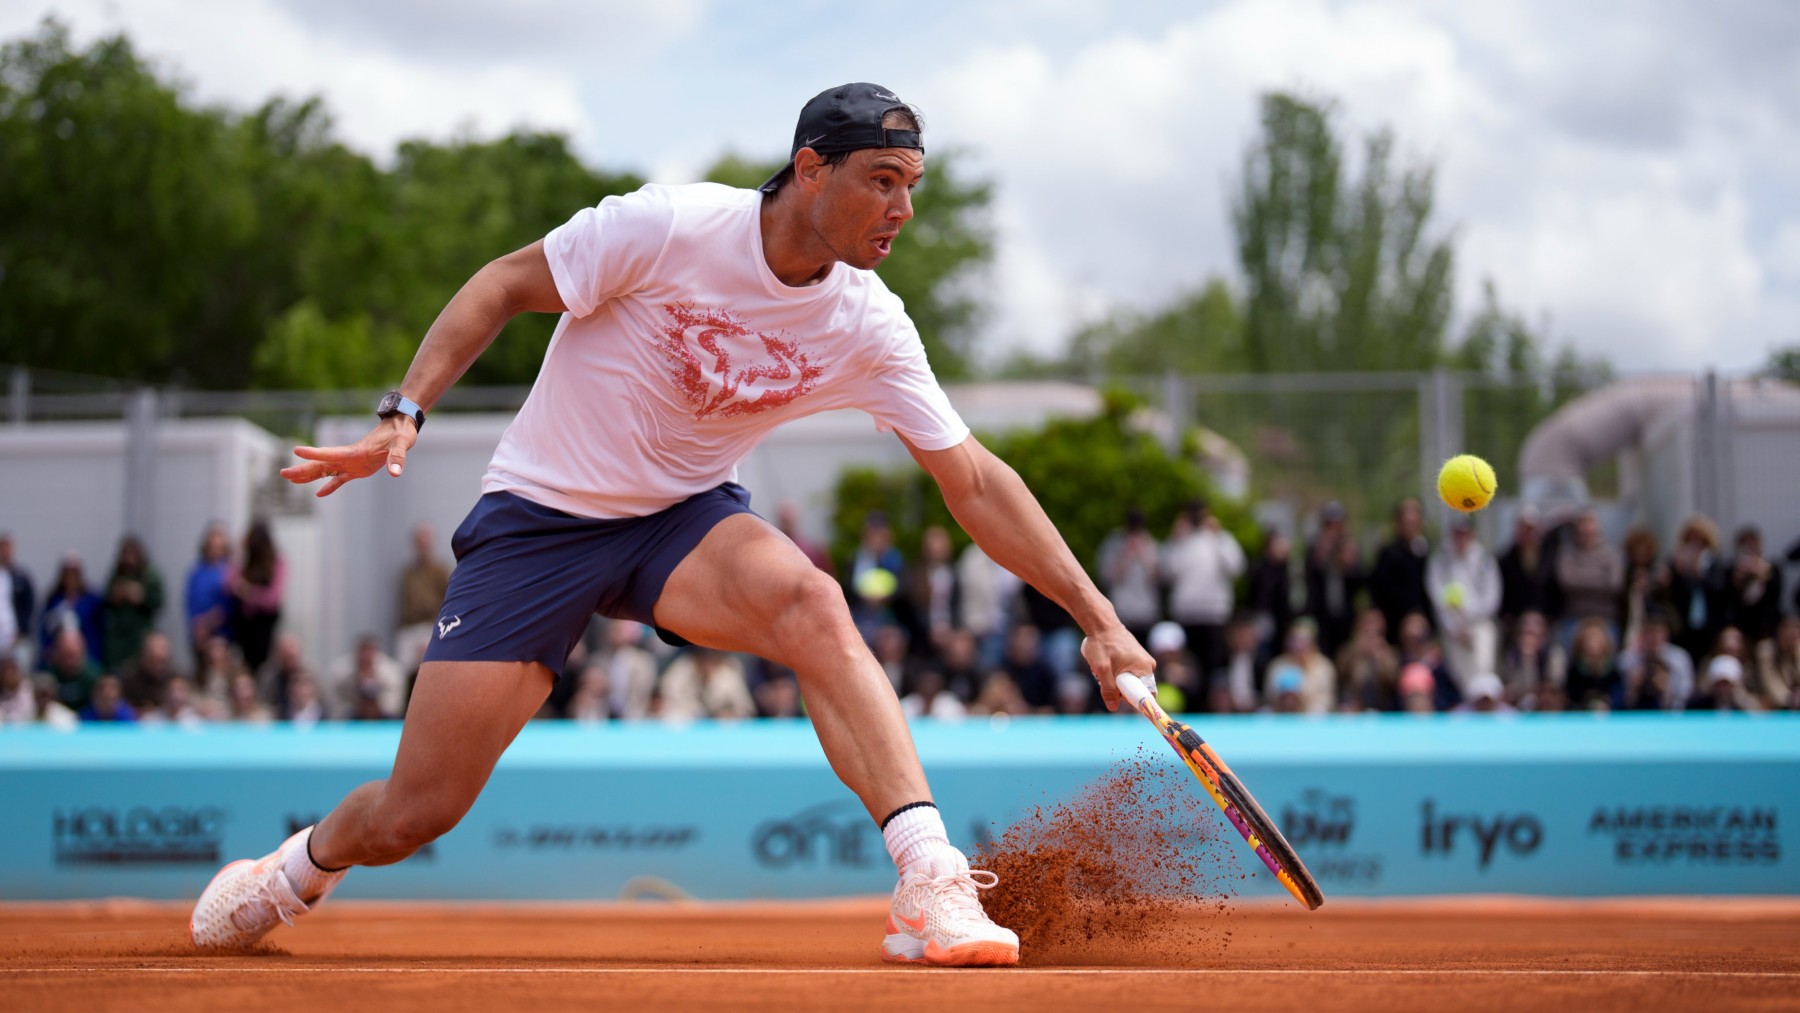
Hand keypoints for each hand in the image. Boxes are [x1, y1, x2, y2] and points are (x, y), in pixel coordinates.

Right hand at [281, 417, 418, 496]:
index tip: (296, 450)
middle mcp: (349, 456)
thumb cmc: (401, 433)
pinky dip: (330, 486)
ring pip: (326, 471)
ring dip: (309, 476)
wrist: (401, 427)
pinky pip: (340, 478)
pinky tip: (319, 493)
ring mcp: (352, 462)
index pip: (331, 453)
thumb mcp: (402, 444)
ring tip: (291, 481)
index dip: (315, 453)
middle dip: (303, 469)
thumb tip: (395, 473)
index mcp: (356, 451)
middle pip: (322, 464)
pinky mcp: (358, 468)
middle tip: (283, 474)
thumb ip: (397, 457)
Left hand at [1081, 628, 1155, 711]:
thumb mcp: (1102, 669)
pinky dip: (1117, 673)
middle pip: (1136, 689)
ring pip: (1130, 681)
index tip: (1116, 695)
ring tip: (1105, 668)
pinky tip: (1108, 664)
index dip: (1130, 698)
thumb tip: (1113, 708)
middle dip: (1120, 688)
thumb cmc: (1101, 644)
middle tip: (1106, 678)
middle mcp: (1148, 665)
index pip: (1145, 694)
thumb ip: (1108, 689)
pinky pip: (1128, 673)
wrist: (1101, 624)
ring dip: (1116, 680)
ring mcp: (1142, 661)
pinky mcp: (1136, 658)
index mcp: (1145, 667)